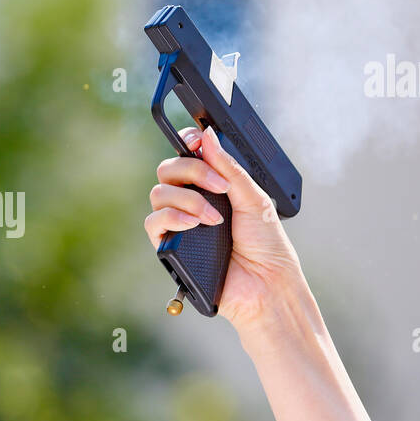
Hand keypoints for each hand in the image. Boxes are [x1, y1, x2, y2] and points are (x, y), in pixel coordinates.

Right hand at [144, 125, 303, 331]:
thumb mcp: (254, 197)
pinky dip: (172, 218)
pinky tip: (195, 225)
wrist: (266, 284)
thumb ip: (228, 167)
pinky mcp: (169, 246)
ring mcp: (179, 223)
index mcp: (212, 186)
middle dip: (191, 170)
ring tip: (214, 218)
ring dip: (187, 199)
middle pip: (168, 169)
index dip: (187, 143)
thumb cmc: (266, 246)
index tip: (198, 141)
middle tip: (219, 187)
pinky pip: (153, 222)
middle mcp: (192, 201)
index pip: (187, 155)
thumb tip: (206, 136)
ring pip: (158, 193)